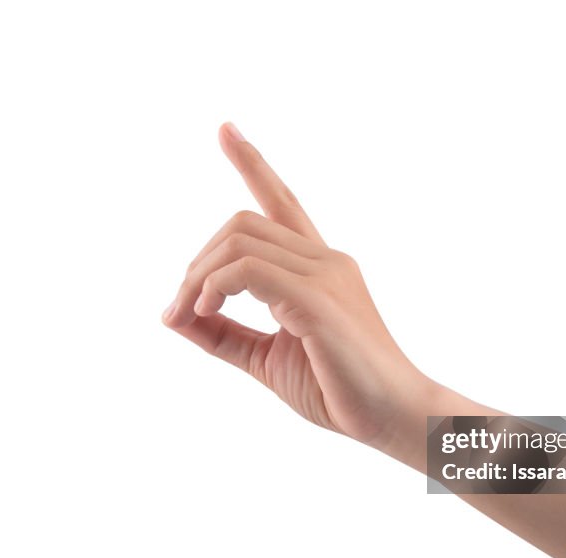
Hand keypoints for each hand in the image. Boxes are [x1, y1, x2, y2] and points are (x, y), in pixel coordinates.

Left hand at [163, 123, 435, 453]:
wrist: (392, 419)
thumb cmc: (339, 390)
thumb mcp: (267, 358)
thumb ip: (225, 334)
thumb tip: (173, 315)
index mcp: (319, 268)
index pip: (283, 201)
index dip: (253, 163)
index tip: (225, 130)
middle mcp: (325, 260)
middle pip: (241, 221)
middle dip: (196, 261)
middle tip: (178, 311)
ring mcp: (325, 274)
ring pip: (240, 237)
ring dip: (197, 275)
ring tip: (187, 314)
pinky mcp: (319, 299)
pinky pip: (248, 269)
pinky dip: (213, 286)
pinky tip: (203, 311)